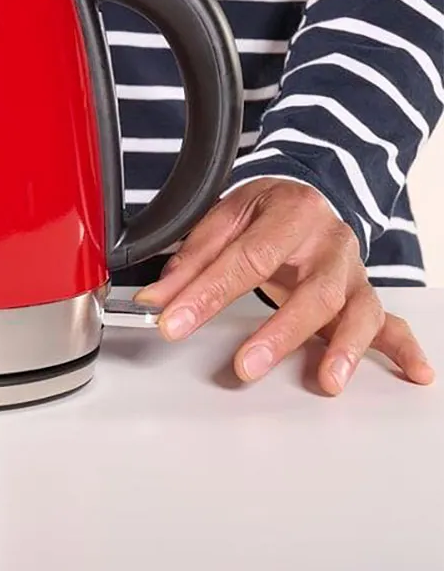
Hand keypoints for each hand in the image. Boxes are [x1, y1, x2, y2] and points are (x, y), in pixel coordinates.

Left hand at [135, 179, 434, 393]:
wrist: (312, 190)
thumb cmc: (268, 207)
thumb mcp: (225, 217)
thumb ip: (192, 259)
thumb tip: (157, 299)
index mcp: (292, 212)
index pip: (247, 258)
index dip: (207, 293)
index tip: (174, 322)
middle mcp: (330, 242)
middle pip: (312, 291)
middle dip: (278, 333)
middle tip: (245, 366)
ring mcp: (353, 270)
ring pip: (357, 310)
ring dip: (344, 348)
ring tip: (328, 380)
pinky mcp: (364, 294)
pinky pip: (390, 322)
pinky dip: (403, 348)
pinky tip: (413, 373)